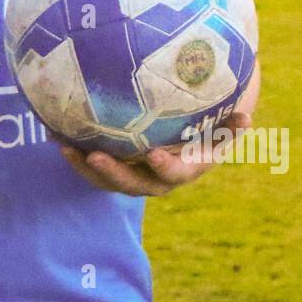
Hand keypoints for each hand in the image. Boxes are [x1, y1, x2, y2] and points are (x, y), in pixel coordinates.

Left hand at [51, 111, 252, 196]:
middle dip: (113, 173)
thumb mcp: (222, 125)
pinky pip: (92, 165)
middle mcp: (155, 178)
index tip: (153, 154)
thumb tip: (246, 118)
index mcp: (184, 170)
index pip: (174, 175)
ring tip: (66, 147)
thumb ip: (232, 124)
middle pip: (132, 184)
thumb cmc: (208, 125)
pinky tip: (55, 134)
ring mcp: (132, 174)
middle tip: (95, 156)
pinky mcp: (114, 167)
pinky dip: (74, 153)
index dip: (164, 168)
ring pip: (107, 179)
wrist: (185, 134)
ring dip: (85, 166)